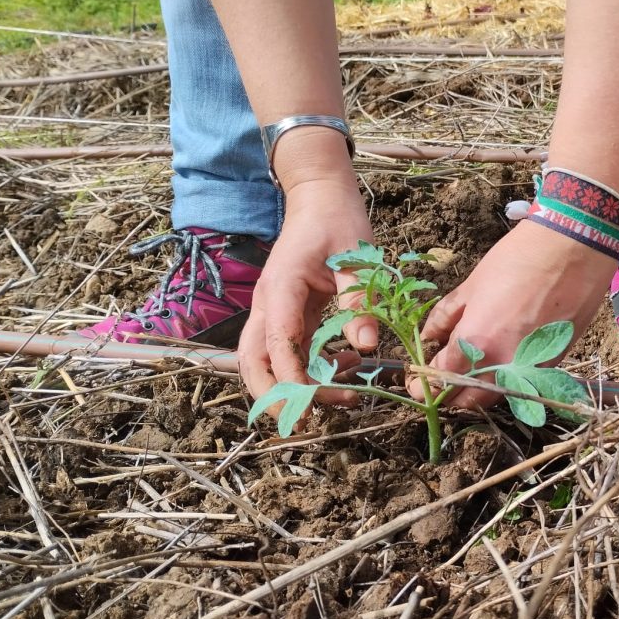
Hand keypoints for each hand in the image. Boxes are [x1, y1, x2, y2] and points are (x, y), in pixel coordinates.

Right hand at [239, 177, 376, 418]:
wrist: (321, 198)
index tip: (313, 403)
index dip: (292, 378)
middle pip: (252, 361)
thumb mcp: (358, 257)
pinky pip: (287, 351)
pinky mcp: (288, 315)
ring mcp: (274, 311)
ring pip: (263, 361)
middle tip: (306, 420)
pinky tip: (343, 371)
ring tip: (336, 399)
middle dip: (272, 394)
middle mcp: (269, 304)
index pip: (277, 343)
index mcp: (282, 288)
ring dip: (289, 387)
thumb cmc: (339, 221)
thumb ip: (361, 300)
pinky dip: (306, 370)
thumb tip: (367, 346)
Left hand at [411, 221, 616, 407]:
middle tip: (440, 383)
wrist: (573, 249)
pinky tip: (500, 362)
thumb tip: (428, 336)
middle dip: (450, 397)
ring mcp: (530, 369)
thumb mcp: (472, 285)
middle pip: (468, 401)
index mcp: (475, 344)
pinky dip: (505, 380)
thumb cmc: (518, 259)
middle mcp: (501, 365)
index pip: (440, 379)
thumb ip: (446, 316)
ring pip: (496, 396)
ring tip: (469, 372)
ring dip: (478, 391)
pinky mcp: (553, 365)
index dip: (423, 384)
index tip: (417, 382)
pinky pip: (521, 384)